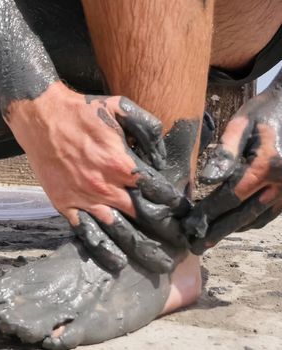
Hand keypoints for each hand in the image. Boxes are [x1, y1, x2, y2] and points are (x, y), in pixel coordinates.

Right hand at [7, 82, 188, 271]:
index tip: (184, 214)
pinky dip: (103, 249)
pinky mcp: (66, 205)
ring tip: (159, 264)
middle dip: (166, 233)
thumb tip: (162, 156)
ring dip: (141, 248)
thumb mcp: (120, 107)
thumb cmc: (81, 111)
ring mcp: (85, 199)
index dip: (174, 204)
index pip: (158, 191)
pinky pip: (86, 232)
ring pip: (118, 231)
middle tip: (181, 245)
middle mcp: (106, 186)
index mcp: (122, 163)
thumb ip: (148, 128)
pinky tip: (117, 262)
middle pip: (143, 217)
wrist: (41, 116)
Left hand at [184, 74, 281, 254]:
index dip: (208, 213)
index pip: (230, 197)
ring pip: (258, 218)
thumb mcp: (242, 123)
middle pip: (243, 215)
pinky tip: (233, 227)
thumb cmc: (264, 111)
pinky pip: (270, 214)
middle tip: (194, 246)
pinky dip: (250, 222)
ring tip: (208, 241)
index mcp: (268, 165)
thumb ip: (225, 153)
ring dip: (232, 231)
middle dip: (217, 232)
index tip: (188, 225)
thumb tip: (206, 180)